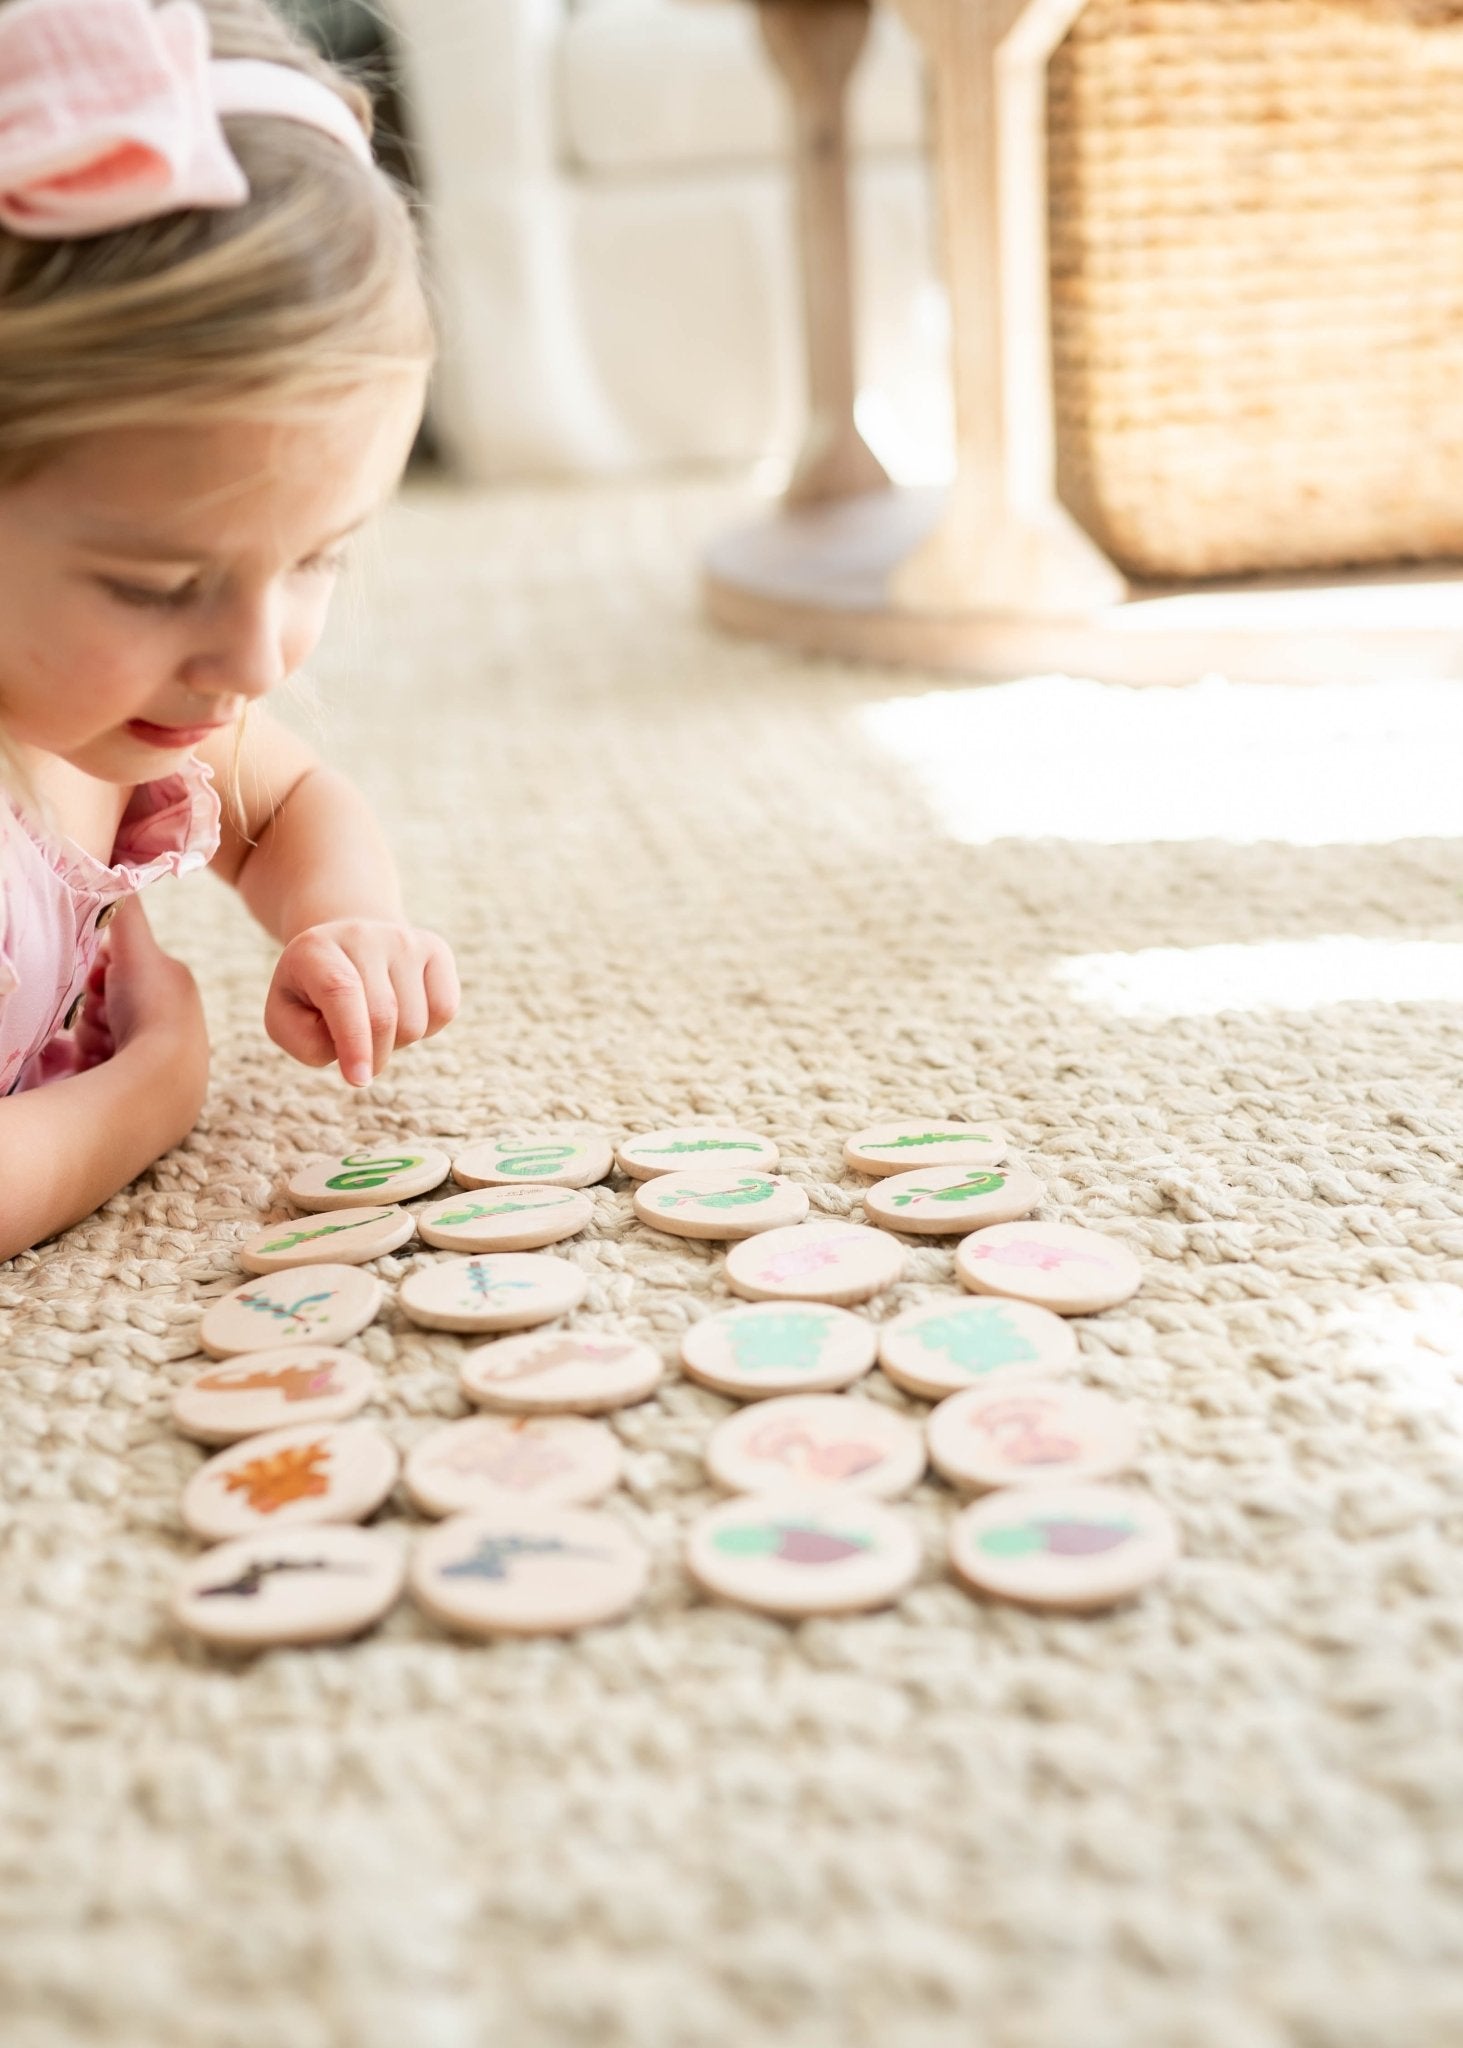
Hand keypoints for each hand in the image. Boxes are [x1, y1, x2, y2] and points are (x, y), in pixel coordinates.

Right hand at [89, 895, 209, 1121]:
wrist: (161, 1085)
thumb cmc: (153, 1011)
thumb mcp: (138, 951)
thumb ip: (126, 912)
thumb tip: (120, 869)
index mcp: (171, 986)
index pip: (120, 964)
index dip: (100, 968)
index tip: (100, 977)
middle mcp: (166, 1021)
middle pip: (104, 1000)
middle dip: (94, 1006)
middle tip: (103, 1014)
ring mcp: (151, 1057)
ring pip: (94, 1032)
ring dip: (89, 1035)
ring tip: (104, 1044)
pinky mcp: (134, 1087)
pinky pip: (92, 1064)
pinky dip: (88, 1062)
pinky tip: (95, 1066)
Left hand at [263, 919, 459, 1085]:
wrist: (346, 949)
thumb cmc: (311, 993)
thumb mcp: (286, 1018)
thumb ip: (305, 1043)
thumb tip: (357, 1055)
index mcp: (314, 948)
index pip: (341, 991)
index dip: (352, 1040)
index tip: (358, 1080)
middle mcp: (361, 935)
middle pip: (383, 1016)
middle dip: (373, 1056)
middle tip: (358, 1061)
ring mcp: (403, 939)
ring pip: (415, 1022)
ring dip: (397, 1042)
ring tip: (375, 1022)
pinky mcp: (435, 949)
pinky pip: (444, 1010)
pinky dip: (427, 1029)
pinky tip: (404, 1011)